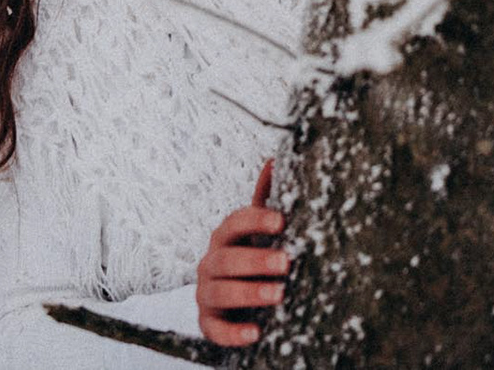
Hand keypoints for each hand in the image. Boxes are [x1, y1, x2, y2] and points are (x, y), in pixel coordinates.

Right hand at [195, 159, 289, 347]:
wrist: (234, 305)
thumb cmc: (249, 261)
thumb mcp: (257, 233)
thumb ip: (263, 201)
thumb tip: (274, 160)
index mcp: (224, 238)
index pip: (233, 223)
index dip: (255, 221)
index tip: (282, 222)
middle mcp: (210, 264)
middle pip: (226, 259)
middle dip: (256, 259)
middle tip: (287, 262)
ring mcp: (206, 295)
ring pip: (221, 293)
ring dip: (249, 292)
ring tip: (279, 294)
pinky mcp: (208, 324)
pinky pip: (216, 330)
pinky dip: (234, 332)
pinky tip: (256, 333)